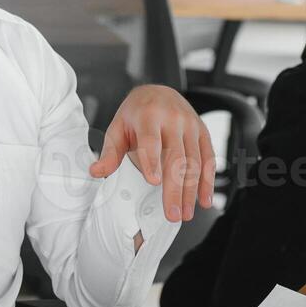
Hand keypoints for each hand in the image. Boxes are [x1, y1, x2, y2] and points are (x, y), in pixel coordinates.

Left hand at [89, 85, 213, 221]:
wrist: (158, 92)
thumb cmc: (136, 115)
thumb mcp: (117, 128)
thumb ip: (110, 153)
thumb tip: (96, 172)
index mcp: (148, 115)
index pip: (150, 140)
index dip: (152, 160)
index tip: (153, 182)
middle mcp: (173, 119)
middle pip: (176, 157)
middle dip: (175, 188)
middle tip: (173, 214)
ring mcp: (191, 125)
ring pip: (195, 161)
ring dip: (192, 190)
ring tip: (186, 213)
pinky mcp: (203, 132)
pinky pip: (209, 158)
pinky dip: (208, 181)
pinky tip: (204, 199)